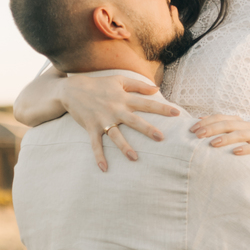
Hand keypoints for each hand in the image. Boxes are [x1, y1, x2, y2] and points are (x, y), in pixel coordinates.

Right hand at [60, 73, 179, 171]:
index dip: (161, 108)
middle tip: (161, 137)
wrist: (72, 89)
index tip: (177, 113)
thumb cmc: (99, 84)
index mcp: (123, 98)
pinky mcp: (91, 128)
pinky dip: (99, 156)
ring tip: (134, 158)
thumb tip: (156, 89)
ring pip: (116, 135)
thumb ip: (138, 85)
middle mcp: (115, 109)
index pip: (146, 103)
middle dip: (147, 129)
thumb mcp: (119, 80)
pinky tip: (104, 168)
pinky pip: (95, 144)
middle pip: (134, 121)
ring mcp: (103, 120)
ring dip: (124, 147)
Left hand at [189, 114, 249, 159]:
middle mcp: (246, 126)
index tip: (192, 130)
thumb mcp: (224, 142)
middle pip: (228, 124)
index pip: (220, 117)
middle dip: (212, 129)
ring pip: (241, 133)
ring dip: (227, 138)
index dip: (206, 122)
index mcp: (236, 122)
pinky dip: (246, 148)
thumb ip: (213, 132)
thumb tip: (197, 121)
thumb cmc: (236, 151)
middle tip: (199, 135)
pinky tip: (235, 152)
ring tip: (214, 143)